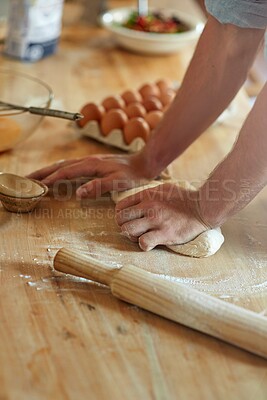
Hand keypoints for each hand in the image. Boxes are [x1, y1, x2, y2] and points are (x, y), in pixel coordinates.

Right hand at [27, 153, 150, 197]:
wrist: (143, 163)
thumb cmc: (133, 174)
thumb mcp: (117, 182)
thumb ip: (98, 187)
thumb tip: (78, 193)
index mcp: (91, 165)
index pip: (66, 172)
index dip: (52, 179)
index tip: (38, 186)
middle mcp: (88, 161)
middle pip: (60, 165)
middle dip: (43, 172)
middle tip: (26, 178)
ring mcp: (90, 161)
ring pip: (64, 164)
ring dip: (49, 170)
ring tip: (36, 176)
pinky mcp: (93, 164)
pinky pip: (71, 166)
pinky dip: (59, 170)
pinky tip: (57, 174)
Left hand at [115, 183, 206, 250]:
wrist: (203, 207)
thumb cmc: (184, 198)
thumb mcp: (163, 188)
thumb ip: (147, 194)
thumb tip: (136, 200)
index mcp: (146, 195)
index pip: (120, 207)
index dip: (122, 215)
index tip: (130, 220)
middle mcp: (148, 207)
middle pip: (120, 219)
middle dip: (124, 226)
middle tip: (135, 230)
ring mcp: (155, 220)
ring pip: (128, 231)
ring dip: (132, 237)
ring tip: (142, 236)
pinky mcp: (165, 234)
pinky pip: (143, 242)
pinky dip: (144, 245)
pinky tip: (151, 243)